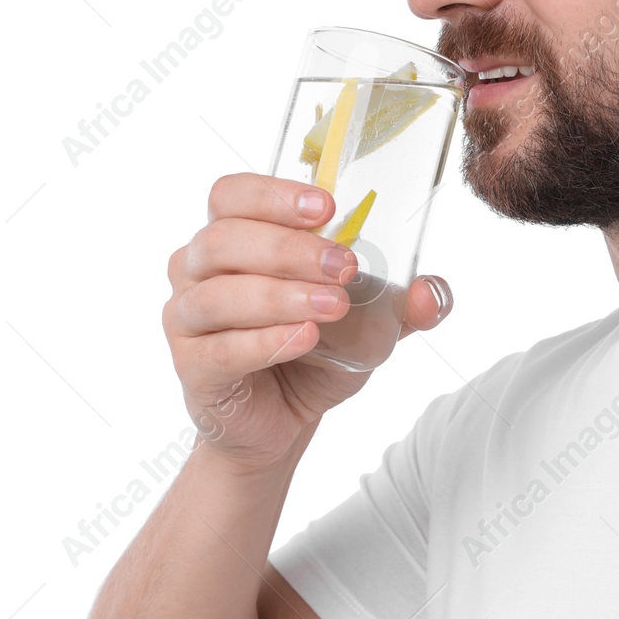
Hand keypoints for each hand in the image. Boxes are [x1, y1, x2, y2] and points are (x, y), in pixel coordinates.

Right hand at [163, 172, 453, 470]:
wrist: (279, 423)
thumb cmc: (311, 355)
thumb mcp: (367, 325)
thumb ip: (401, 307)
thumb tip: (432, 293)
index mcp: (233, 238)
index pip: (232, 195)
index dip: (274, 195)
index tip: (328, 207)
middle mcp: (197, 270)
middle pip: (224, 239)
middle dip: (290, 248)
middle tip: (345, 266)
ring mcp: (187, 318)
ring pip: (218, 293)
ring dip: (280, 295)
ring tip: (333, 306)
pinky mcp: (192, 367)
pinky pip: (219, 349)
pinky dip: (264, 342)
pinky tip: (303, 339)